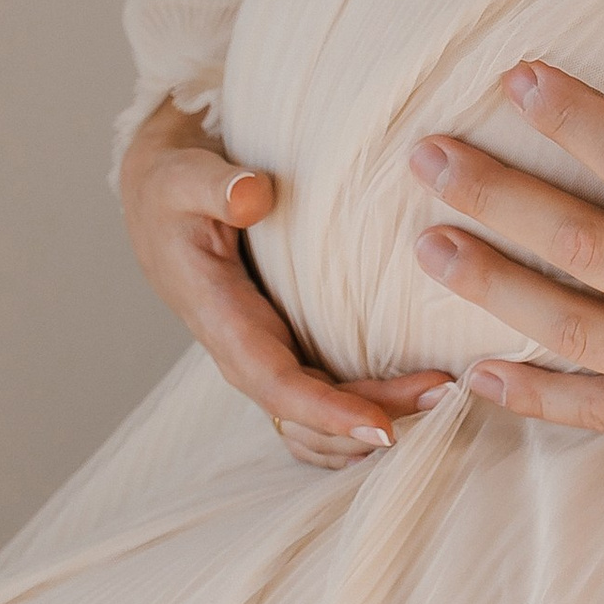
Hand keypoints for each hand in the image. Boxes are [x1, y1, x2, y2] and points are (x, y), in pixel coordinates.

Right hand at [118, 96, 449, 467]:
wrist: (160, 195)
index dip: (327, 410)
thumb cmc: (172, 187)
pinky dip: (359, 413)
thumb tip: (251, 197)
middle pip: (309, 413)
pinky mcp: (283, 343)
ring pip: (316, 418)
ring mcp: (264, 351)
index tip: (382, 427)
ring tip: (440, 398)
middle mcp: (243, 349)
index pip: (274, 383)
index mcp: (219, 318)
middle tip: (443, 393)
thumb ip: (216, 187)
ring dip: (372, 420)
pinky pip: (320, 399)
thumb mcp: (184, 177)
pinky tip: (409, 403)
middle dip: (373, 415)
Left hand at [408, 53, 603, 545]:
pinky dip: (532, 394)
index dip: (574, 115)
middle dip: (494, 191)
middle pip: (578, 240)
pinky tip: (475, 375)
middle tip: (422, 154)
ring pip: (568, 324)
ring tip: (425, 245)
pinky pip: (597, 410)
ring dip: (490, 283)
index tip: (515, 77)